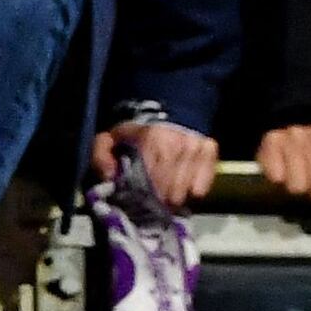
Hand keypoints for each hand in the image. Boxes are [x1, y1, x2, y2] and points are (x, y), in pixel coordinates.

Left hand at [91, 119, 218, 208]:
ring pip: (185, 192)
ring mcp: (195, 147)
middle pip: (168, 192)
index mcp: (150, 142)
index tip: (140, 203)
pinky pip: (203, 184)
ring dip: (175, 198)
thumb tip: (110, 176)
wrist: (165, 108)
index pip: (149, 184)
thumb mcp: (110, 138)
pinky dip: (194, 190)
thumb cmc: (136, 131)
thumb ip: (101, 156)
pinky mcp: (210, 149)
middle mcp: (176, 144)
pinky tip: (185, 189)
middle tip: (154, 202)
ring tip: (167, 196)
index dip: (143, 198)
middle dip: (159, 201)